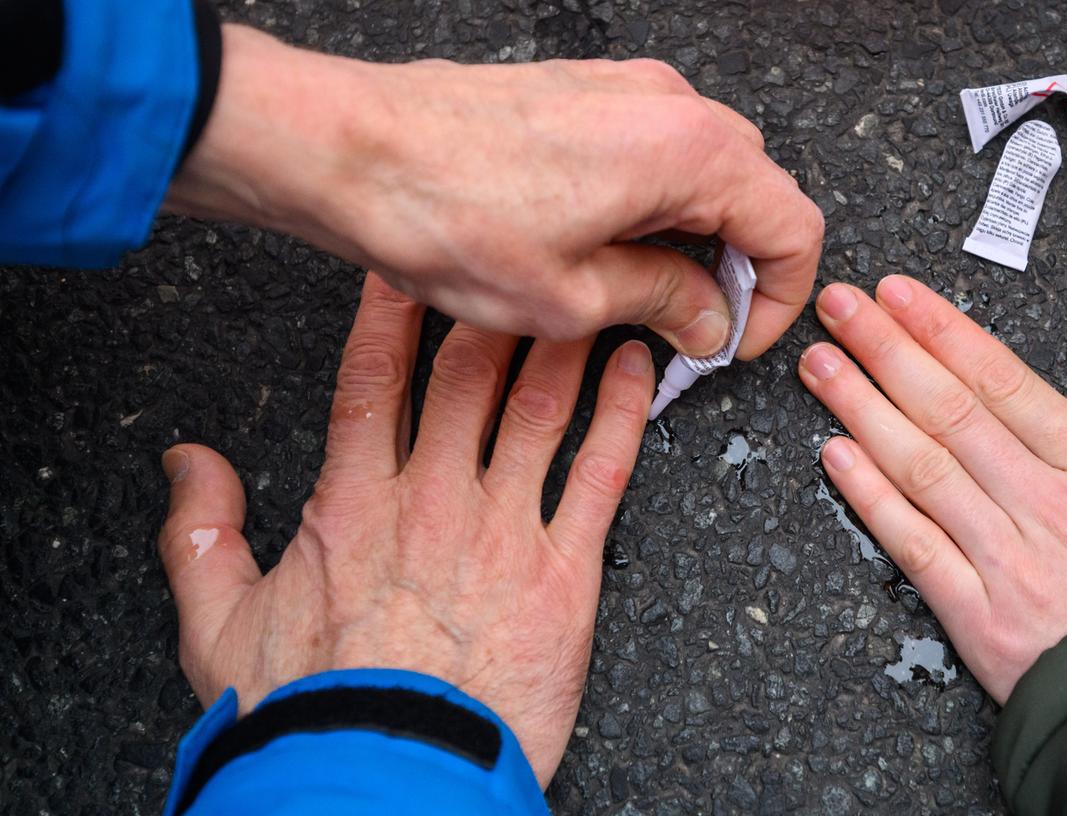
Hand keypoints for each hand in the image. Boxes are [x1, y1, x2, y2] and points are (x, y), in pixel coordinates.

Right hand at [155, 273, 652, 785]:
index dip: (392, 310)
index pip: (372, 377)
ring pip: (540, 408)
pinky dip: (625, 417)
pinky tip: (640, 371)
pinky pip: (600, 475)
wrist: (383, 778)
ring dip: (566, 341)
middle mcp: (433, 498)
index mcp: (355, 501)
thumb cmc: (312, 709)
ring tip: (593, 287)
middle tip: (522, 250)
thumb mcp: (219, 623)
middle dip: (495, 303)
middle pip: (468, 373)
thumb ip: (200, 532)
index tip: (410, 263)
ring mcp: (502, 530)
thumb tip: (188, 463)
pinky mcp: (561, 574)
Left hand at [165, 25, 822, 360]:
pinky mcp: (583, 91)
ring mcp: (625, 89)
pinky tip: (605, 248)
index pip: (793, 227)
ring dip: (695, 236)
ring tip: (642, 294)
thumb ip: (665, 304)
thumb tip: (709, 320)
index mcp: (690, 151)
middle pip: (757, 192)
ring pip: (706, 170)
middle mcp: (669, 103)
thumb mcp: (572, 298)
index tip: (734, 340)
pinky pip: (655, 149)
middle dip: (740, 268)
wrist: (348, 147)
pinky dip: (655, 204)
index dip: (780, 299)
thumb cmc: (445, 213)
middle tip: (694, 327)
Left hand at [799, 276, 1066, 702]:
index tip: (899, 295)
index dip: (943, 331)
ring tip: (820, 365)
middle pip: (949, 410)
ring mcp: (1008, 564)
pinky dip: (871, 500)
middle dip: (886, 350)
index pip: (1004, 381)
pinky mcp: (983, 623)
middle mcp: (1046, 506)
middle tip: (840, 307)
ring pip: (920, 467)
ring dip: (862, 409)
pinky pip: (915, 549)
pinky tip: (836, 457)